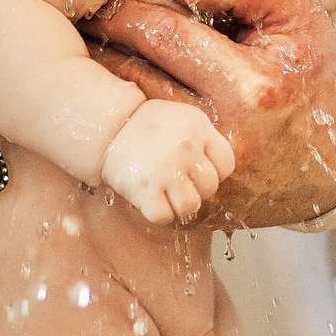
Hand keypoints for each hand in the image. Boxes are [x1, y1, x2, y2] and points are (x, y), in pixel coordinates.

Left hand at [82, 0, 335, 229]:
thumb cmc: (313, 73)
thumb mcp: (298, 14)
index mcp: (251, 88)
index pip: (160, 35)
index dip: (121, 10)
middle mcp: (223, 140)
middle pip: (130, 81)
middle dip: (97, 46)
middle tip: (72, 21)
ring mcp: (203, 182)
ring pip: (122, 125)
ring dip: (95, 90)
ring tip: (79, 59)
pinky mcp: (191, 211)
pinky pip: (132, 165)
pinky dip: (114, 134)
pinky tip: (105, 109)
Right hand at [101, 99, 235, 223]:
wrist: (109, 126)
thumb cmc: (149, 126)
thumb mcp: (184, 119)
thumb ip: (205, 140)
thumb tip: (219, 171)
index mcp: (199, 128)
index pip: (226, 164)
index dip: (214, 172)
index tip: (196, 171)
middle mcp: (186, 148)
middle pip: (210, 187)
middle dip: (195, 189)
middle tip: (177, 182)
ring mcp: (166, 170)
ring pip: (190, 206)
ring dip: (179, 205)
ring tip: (165, 193)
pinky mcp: (145, 188)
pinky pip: (164, 217)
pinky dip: (158, 213)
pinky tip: (151, 199)